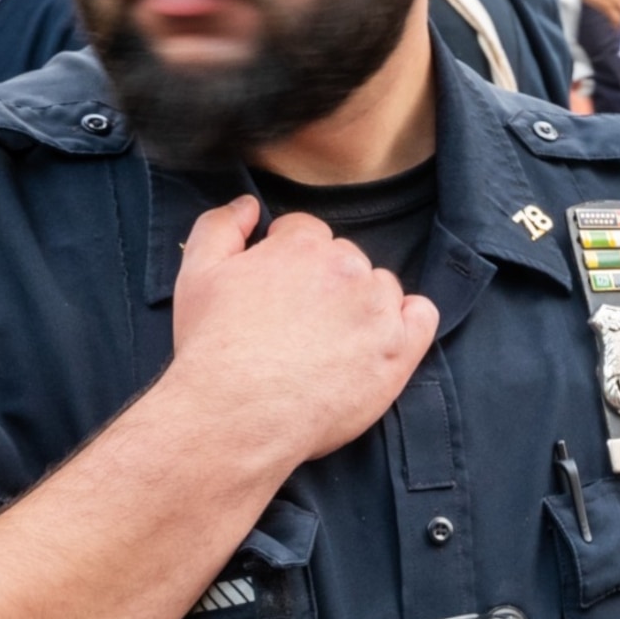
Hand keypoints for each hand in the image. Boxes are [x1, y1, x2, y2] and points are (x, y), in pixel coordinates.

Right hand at [165, 199, 437, 467]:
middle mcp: (348, 269)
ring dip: (361, 303)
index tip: (276, 290)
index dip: (287, 258)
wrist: (237, 413)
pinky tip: (379, 338)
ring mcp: (379, 310)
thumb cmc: (213, 346)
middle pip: (345, 260)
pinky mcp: (400, 350)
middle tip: (296, 321)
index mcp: (304, 246)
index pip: (307, 232)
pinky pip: (422, 316)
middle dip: (324, 282)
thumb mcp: (197, 273)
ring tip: (327, 340)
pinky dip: (407, 321)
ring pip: (381, 288)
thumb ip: (221, 227)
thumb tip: (248, 205)